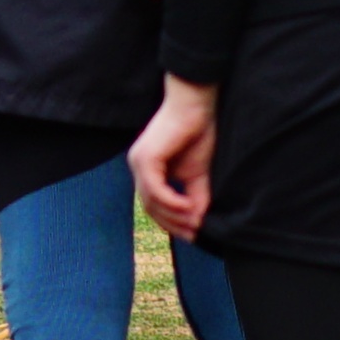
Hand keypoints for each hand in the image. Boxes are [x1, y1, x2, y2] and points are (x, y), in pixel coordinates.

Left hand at [133, 78, 219, 238]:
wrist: (197, 104)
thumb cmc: (199, 133)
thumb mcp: (199, 174)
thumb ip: (196, 198)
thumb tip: (200, 224)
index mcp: (148, 171)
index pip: (154, 206)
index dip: (173, 224)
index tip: (194, 235)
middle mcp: (139, 167)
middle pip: (150, 208)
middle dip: (173, 224)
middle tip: (196, 233)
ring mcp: (139, 162)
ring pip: (151, 201)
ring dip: (174, 216)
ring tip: (196, 222)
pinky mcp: (146, 157)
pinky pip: (155, 189)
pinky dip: (172, 201)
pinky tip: (189, 207)